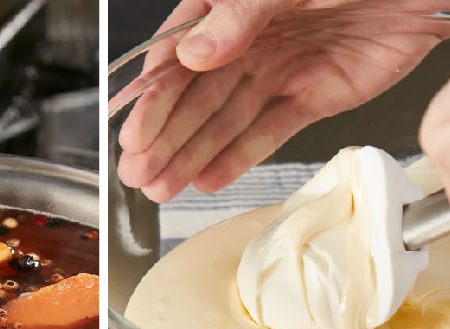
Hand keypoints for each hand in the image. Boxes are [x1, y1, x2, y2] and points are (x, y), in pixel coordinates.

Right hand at [115, 0, 449, 202]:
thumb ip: (241, 12)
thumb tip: (195, 52)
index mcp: (231, 2)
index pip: (177, 53)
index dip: (152, 96)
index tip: (134, 133)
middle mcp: (249, 37)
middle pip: (195, 94)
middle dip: (164, 136)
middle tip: (138, 173)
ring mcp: (281, 68)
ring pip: (225, 119)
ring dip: (192, 154)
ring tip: (162, 188)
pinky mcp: (314, 96)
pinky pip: (269, 131)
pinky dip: (238, 156)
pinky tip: (207, 178)